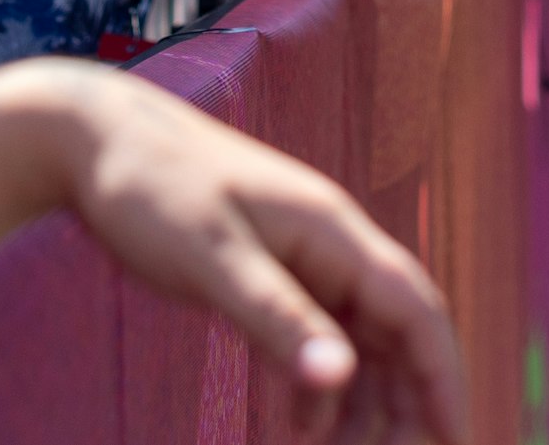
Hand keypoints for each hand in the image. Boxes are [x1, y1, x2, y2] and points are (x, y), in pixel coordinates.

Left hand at [0, 61, 465, 443]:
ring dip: (364, 400)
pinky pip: (316, 333)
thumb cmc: (151, 187)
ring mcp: (300, 254)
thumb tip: (341, 378)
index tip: (454, 441)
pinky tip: (303, 429)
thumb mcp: (213, 258)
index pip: (417, 309)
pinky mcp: (267, 268)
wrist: (94, 136)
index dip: (443, 377)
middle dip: (408, 399)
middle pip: (398, 330)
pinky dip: (318, 385)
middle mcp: (329, 241)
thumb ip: (277, 317)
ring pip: (359, 338)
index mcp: (332, 229)